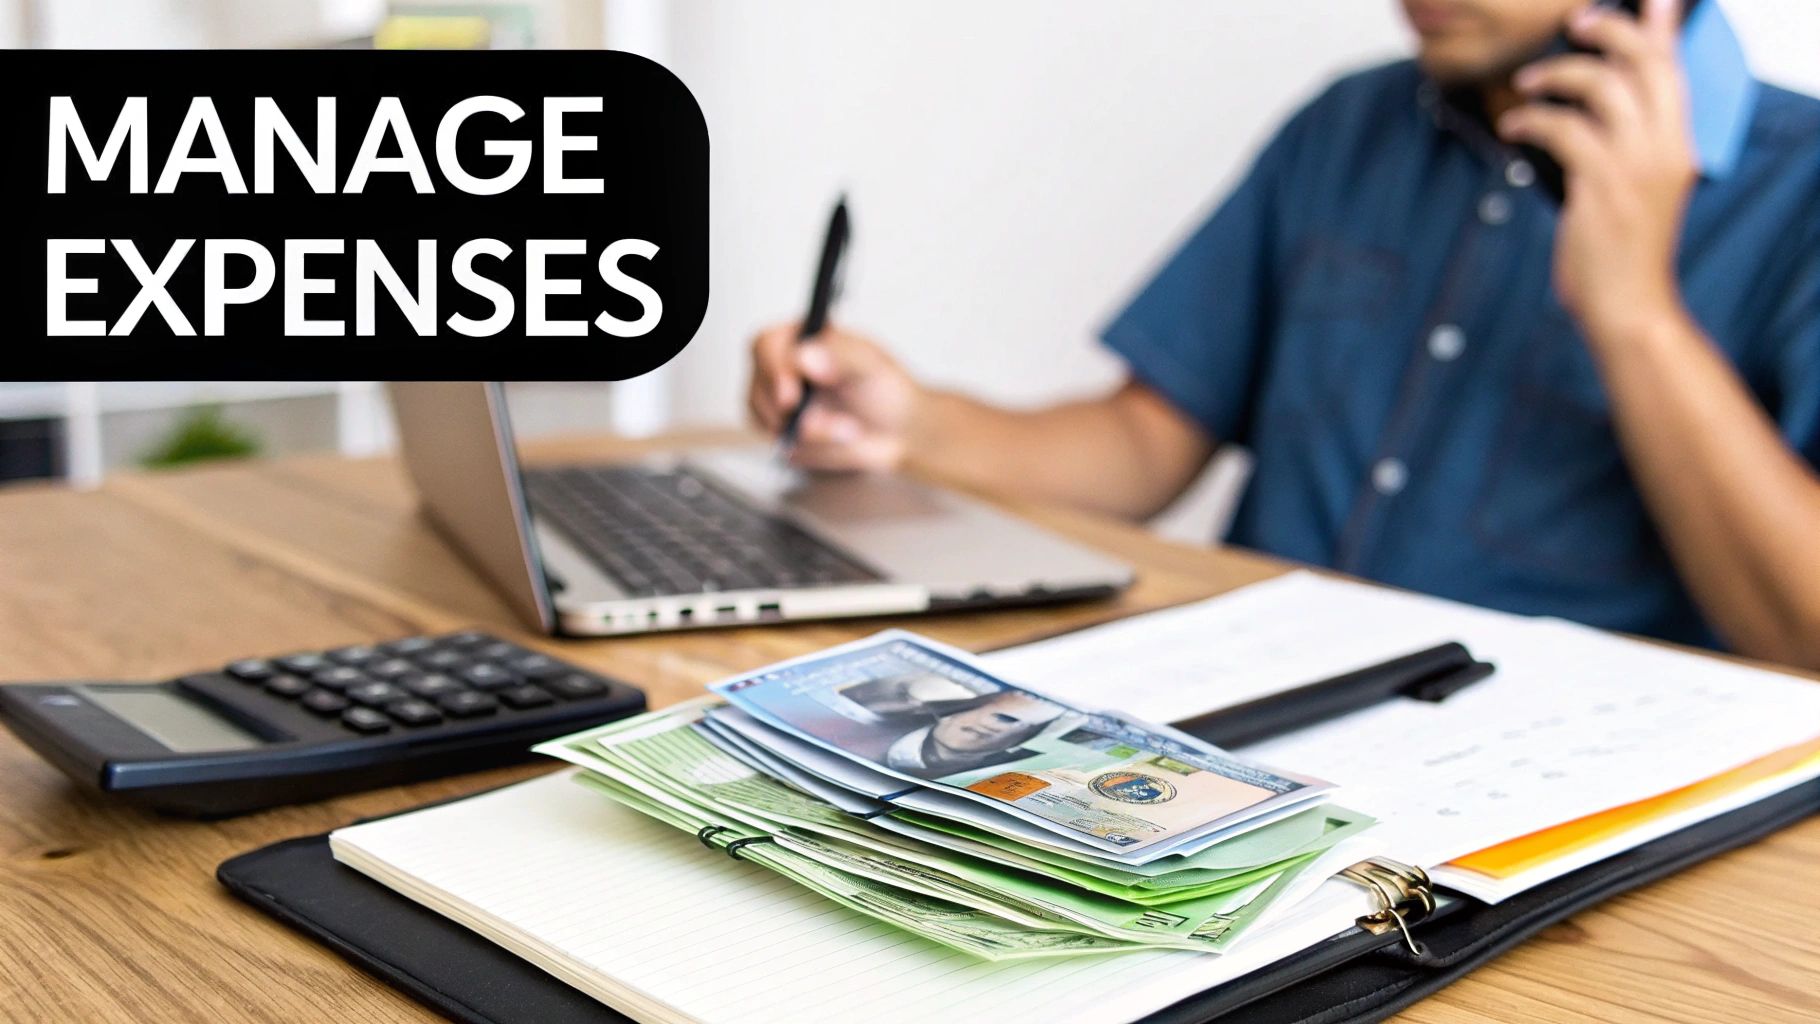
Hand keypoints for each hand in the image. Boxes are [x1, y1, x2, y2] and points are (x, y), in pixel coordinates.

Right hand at [747, 321, 922, 471]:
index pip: (765, 345)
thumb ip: (840, 355)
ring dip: (813, 434)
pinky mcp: (782, 432)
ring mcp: (777, 401)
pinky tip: (838, 440)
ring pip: (768, 422)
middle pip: (759, 388)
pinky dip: (812, 448)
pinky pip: (782, 444)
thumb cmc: (885, 389)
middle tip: (837, 424)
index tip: (791, 397)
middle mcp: (782, 367)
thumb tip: (804, 356)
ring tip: (850, 430)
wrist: (898, 430)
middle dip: (799, 413)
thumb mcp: (871, 364)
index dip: (773, 370)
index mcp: (801, 337)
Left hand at [1497, 0, 1696, 346]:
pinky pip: (1563, 129)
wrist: (1629, 305)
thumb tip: (1591, 108)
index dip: (1659, 27)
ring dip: (1556, 75)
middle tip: (1573, 26)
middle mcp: (1666, 147)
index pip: (1675, 69)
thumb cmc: (1623, 250)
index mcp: (1681, 145)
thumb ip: (1626, 144)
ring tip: (1525, 84)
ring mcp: (1635, 166)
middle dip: (1609, 31)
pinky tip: (1513, 127)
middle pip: (1643, 63)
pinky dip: (1531, 120)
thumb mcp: (1635, 189)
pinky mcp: (1601, 186)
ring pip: (1602, 87)